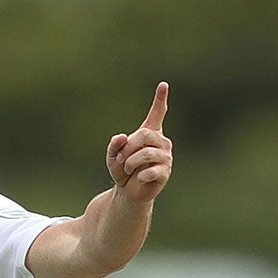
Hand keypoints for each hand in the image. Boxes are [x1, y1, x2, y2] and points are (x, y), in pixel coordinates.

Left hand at [107, 82, 172, 204]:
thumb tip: (122, 137)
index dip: (160, 99)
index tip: (163, 85)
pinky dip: (139, 175)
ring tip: (126, 169)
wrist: (127, 191)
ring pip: (147, 153)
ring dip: (130, 162)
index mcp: (149, 133)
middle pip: (145, 135)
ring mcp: (166, 157)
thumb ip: (114, 144)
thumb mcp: (112, 155)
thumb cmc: (121, 170)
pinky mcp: (166, 172)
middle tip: (120, 160)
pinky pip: (151, 170)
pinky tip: (138, 178)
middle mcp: (161, 142)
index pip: (157, 113)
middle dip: (128, 148)